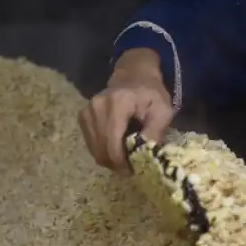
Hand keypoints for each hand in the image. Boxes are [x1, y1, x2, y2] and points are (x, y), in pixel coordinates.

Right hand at [78, 48, 175, 174]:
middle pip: (101, 148)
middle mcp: (97, 107)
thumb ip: (155, 133)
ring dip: (109, 159)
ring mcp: (86, 112)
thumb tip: (144, 157)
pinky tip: (117, 147)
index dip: (121, 161)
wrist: (134, 76)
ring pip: (94, 149)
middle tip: (132, 167)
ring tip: (126, 156)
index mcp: (117, 103)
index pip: (112, 141)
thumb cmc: (151, 94)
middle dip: (116, 163)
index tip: (135, 169)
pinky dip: (103, 151)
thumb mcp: (163, 111)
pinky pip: (91, 144)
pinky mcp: (83, 117)